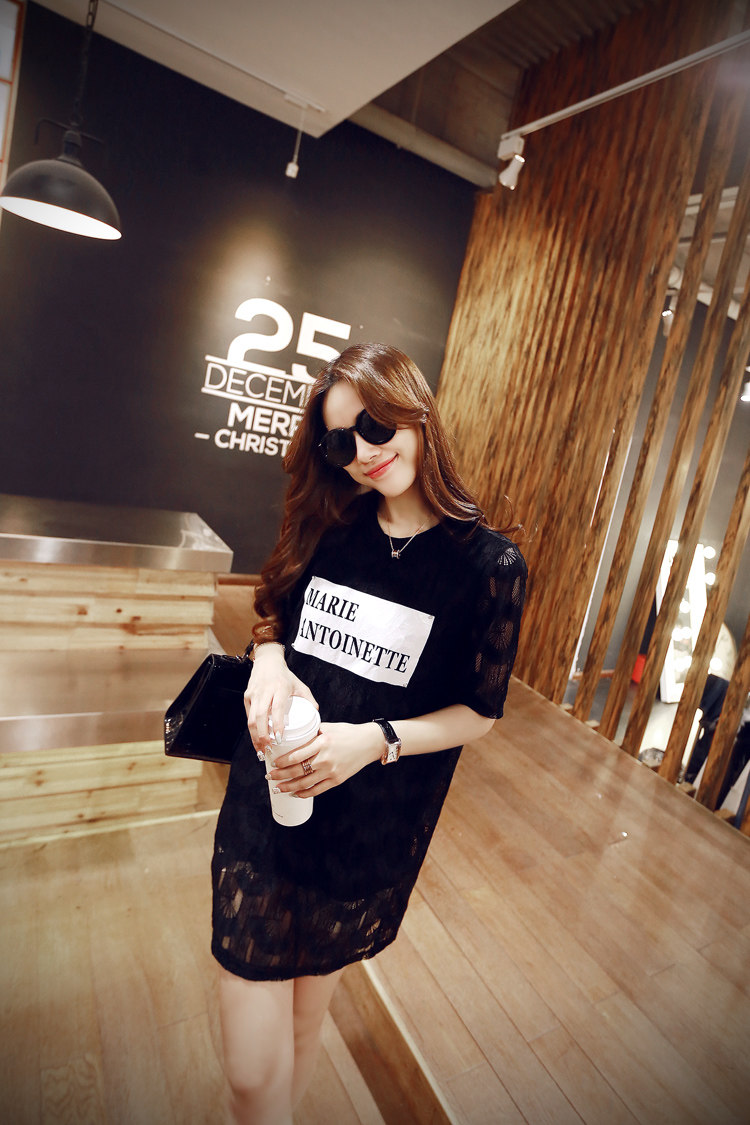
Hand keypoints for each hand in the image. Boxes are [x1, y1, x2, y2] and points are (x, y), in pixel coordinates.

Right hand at [244, 644, 317, 753]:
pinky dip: (252, 730)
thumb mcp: (300, 685)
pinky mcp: (247, 697)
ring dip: (255, 736)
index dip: (277, 725)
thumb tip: (316, 714)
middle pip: (260, 717)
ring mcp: (254, 694)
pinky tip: (257, 740)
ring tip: (261, 750)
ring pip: (251, 719)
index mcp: (279, 688)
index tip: (279, 739)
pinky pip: (248, 716)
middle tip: (268, 749)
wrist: (267, 661)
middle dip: (262, 735)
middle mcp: (265, 691)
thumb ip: (308, 699)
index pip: (277, 709)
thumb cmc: (285, 676)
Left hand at [266, 721, 383, 797]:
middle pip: (297, 770)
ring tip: (278, 788)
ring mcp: (331, 771)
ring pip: (305, 783)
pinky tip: (295, 793)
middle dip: (280, 775)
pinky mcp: (337, 780)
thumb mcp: (328, 728)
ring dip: (288, 787)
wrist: (369, 743)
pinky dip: (305, 793)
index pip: (296, 755)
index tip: (273, 763)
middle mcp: (325, 758)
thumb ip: (312, 732)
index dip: (282, 761)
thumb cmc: (347, 732)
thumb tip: (293, 735)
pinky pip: (317, 790)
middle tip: (269, 776)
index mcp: (322, 743)